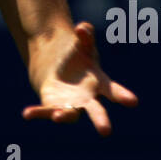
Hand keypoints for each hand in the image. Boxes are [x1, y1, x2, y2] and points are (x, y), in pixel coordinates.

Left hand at [23, 22, 137, 135]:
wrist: (59, 69)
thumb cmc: (78, 58)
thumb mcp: (83, 44)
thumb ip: (85, 36)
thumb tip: (82, 28)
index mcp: (99, 83)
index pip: (113, 91)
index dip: (123, 96)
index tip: (133, 102)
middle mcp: (87, 99)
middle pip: (96, 110)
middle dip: (100, 119)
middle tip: (106, 131)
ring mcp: (70, 104)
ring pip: (69, 114)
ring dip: (64, 116)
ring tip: (58, 117)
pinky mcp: (52, 106)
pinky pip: (45, 110)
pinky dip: (37, 112)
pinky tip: (27, 114)